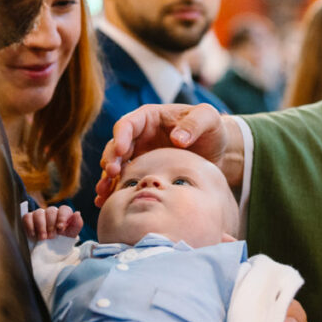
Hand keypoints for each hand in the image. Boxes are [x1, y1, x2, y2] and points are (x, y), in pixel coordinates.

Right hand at [22, 204, 82, 241]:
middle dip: (51, 225)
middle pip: (51, 211)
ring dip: (41, 226)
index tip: (60, 228)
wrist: (47, 254)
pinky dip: (30, 226)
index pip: (64, 209)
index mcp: (63, 215)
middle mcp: (51, 213)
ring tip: (42, 238)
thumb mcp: (71, 236)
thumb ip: (76, 224)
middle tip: (51, 237)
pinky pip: (27, 217)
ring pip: (39, 213)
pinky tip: (33, 235)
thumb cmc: (61, 243)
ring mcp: (39, 216)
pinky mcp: (28, 220)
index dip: (62, 217)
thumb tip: (77, 213)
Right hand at [94, 103, 242, 208]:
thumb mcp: (209, 119)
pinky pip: (123, 182)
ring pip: (115, 166)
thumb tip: (178, 138)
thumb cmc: (212, 129)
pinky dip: (114, 191)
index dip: (121, 136)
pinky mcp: (142, 174)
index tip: (121, 150)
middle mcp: (139, 137)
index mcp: (150, 118)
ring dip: (107, 178)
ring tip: (104, 192)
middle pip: (116, 146)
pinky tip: (106, 203)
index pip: (128, 124)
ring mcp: (138, 157)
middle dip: (110, 159)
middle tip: (111, 174)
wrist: (218, 152)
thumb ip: (195, 124)